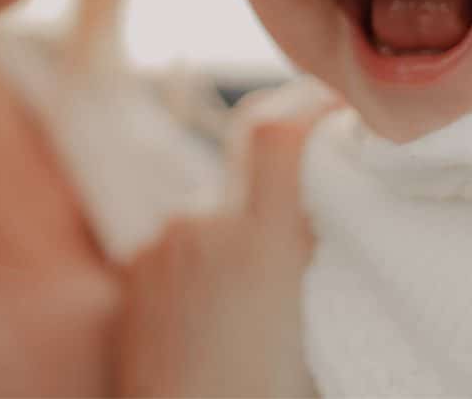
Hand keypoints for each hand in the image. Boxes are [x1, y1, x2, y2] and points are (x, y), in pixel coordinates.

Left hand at [114, 114, 321, 397]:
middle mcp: (201, 227)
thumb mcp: (314, 325)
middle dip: (281, 184)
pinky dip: (203, 258)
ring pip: (217, 208)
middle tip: (303, 231)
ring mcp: (160, 244)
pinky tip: (212, 310)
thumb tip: (326, 212)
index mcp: (258, 245)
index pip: (274, 132)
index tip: (337, 104)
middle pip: (250, 165)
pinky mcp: (134, 265)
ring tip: (249, 298)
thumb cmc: (262, 391)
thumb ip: (315, 252)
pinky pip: (182, 238)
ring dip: (238, 232)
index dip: (307, 101)